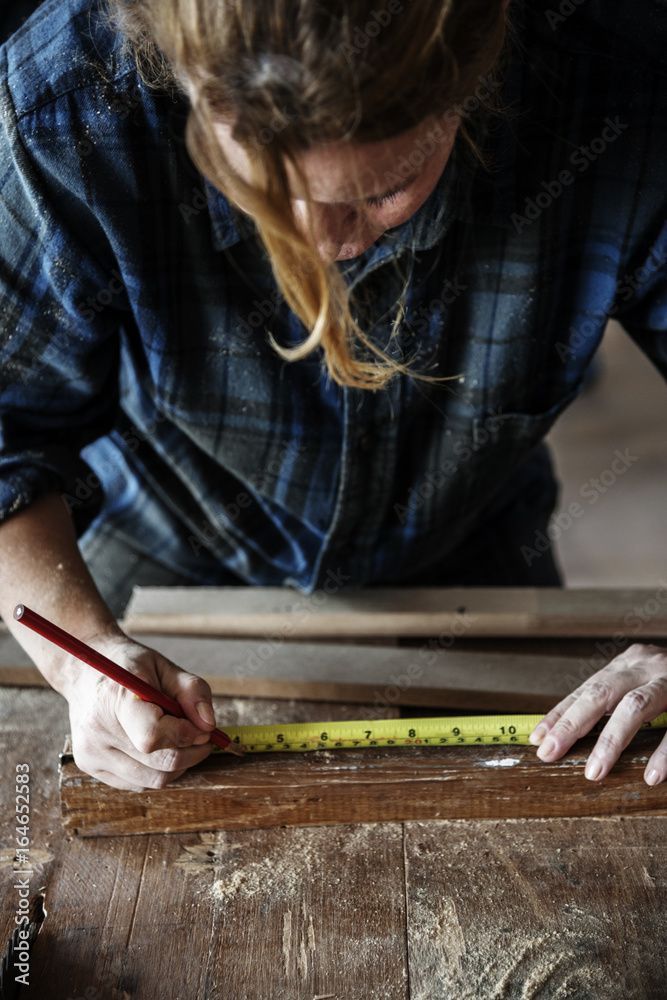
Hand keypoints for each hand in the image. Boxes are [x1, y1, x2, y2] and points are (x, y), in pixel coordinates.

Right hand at [62, 631, 216, 789]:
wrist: (83, 671)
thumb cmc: (128, 666)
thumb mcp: (165, 666)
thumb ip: (192, 691)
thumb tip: (209, 725)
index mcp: (115, 699)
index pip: (153, 736)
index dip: (186, 735)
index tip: (203, 727)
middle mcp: (98, 731)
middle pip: (159, 763)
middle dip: (192, 752)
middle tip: (202, 735)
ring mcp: (91, 753)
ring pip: (153, 780)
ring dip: (178, 765)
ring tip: (180, 740)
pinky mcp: (89, 767)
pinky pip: (138, 784)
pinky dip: (157, 771)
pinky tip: (159, 749)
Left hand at [529, 642, 666, 784]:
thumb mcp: (643, 685)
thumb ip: (616, 701)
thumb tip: (570, 732)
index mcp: (630, 663)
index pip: (586, 689)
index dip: (560, 713)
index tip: (537, 738)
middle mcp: (648, 666)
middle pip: (602, 693)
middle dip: (572, 724)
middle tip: (549, 752)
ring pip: (637, 707)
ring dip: (612, 740)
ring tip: (594, 772)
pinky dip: (665, 754)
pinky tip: (651, 776)